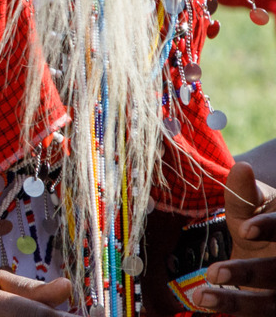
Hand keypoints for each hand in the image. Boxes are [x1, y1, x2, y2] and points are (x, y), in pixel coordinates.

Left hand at [199, 160, 275, 311]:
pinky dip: (233, 311)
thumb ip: (244, 194)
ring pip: (271, 303)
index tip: (244, 229)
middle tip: (213, 272)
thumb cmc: (258, 222)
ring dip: (237, 302)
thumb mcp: (253, 207)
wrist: (265, 246)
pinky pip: (258, 315)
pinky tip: (205, 308)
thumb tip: (242, 168)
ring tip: (201, 297)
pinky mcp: (273, 307)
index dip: (271, 228)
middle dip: (249, 273)